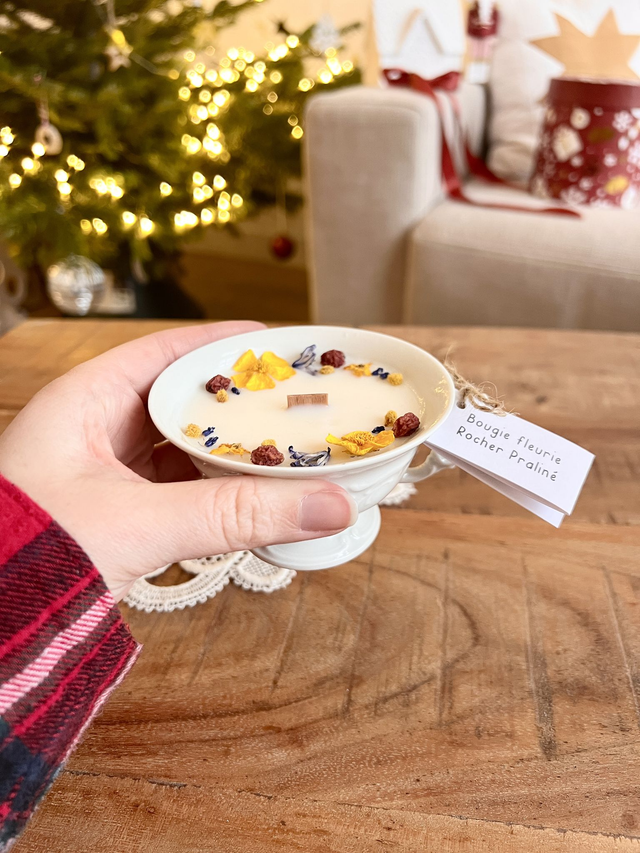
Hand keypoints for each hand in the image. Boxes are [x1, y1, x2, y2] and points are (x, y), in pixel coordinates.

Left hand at [0, 322, 356, 599]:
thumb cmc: (33, 554)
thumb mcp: (143, 522)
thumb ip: (236, 513)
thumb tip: (328, 505)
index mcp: (83, 401)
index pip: (163, 352)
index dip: (218, 344)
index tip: (269, 342)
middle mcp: (88, 429)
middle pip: (175, 399)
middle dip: (229, 402)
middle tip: (285, 399)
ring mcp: (96, 472)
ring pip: (174, 447)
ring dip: (220, 450)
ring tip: (277, 446)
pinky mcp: (108, 513)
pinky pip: (168, 487)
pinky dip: (205, 489)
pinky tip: (242, 494)